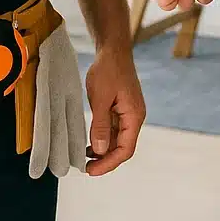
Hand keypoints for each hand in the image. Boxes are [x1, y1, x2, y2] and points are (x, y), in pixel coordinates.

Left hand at [82, 45, 144, 176]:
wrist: (113, 49)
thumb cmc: (108, 69)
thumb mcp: (100, 97)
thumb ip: (101, 125)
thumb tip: (100, 150)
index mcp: (134, 116)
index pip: (125, 149)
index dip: (109, 163)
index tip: (91, 171)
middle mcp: (134, 117)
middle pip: (123, 147)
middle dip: (105, 160)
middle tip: (86, 168)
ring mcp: (128, 113)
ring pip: (117, 140)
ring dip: (103, 151)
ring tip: (85, 158)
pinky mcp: (120, 109)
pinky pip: (113, 130)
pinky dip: (102, 139)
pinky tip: (90, 144)